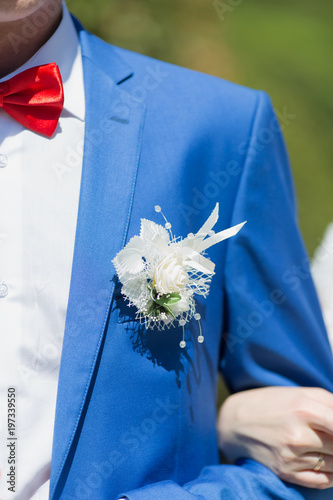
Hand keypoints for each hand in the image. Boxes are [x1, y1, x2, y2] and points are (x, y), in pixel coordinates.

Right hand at [217, 387, 332, 488]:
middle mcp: (299, 435)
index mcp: (304, 409)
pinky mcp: (286, 472)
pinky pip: (322, 481)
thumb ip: (331, 403)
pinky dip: (332, 475)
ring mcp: (292, 457)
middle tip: (332, 438)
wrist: (234, 421)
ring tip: (329, 446)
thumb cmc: (270, 402)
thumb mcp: (300, 393)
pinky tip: (329, 464)